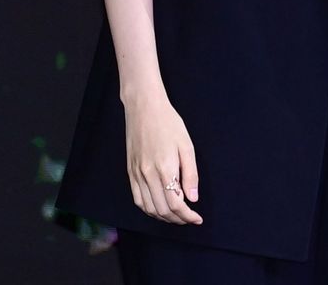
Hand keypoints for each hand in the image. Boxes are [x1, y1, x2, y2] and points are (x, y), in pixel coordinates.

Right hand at [123, 89, 202, 224]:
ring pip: (149, 208)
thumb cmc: (168, 122)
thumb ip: (190, 174)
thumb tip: (193, 198)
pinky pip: (137, 199)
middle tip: (189, 218)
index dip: (187, 216)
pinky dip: (149, 209)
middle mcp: (148, 175)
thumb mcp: (186, 145)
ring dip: (164, 217)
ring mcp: (137, 174)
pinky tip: (159, 207)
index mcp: (165, 168)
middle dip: (178, 219)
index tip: (197, 218)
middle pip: (162, 210)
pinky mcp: (130, 171)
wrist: (144, 107)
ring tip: (176, 215)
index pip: (176, 204)